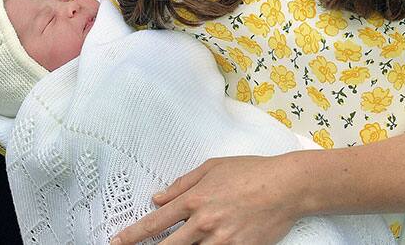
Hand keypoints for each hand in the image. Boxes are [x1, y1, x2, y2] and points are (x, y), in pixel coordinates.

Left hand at [109, 155, 301, 244]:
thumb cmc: (252, 171)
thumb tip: (158, 197)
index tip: (117, 242)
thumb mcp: (214, 167)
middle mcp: (205, 222)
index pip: (156, 222)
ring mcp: (222, 240)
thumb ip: (183, 183)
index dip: (132, 235)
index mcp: (196, 199)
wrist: (287, 186)